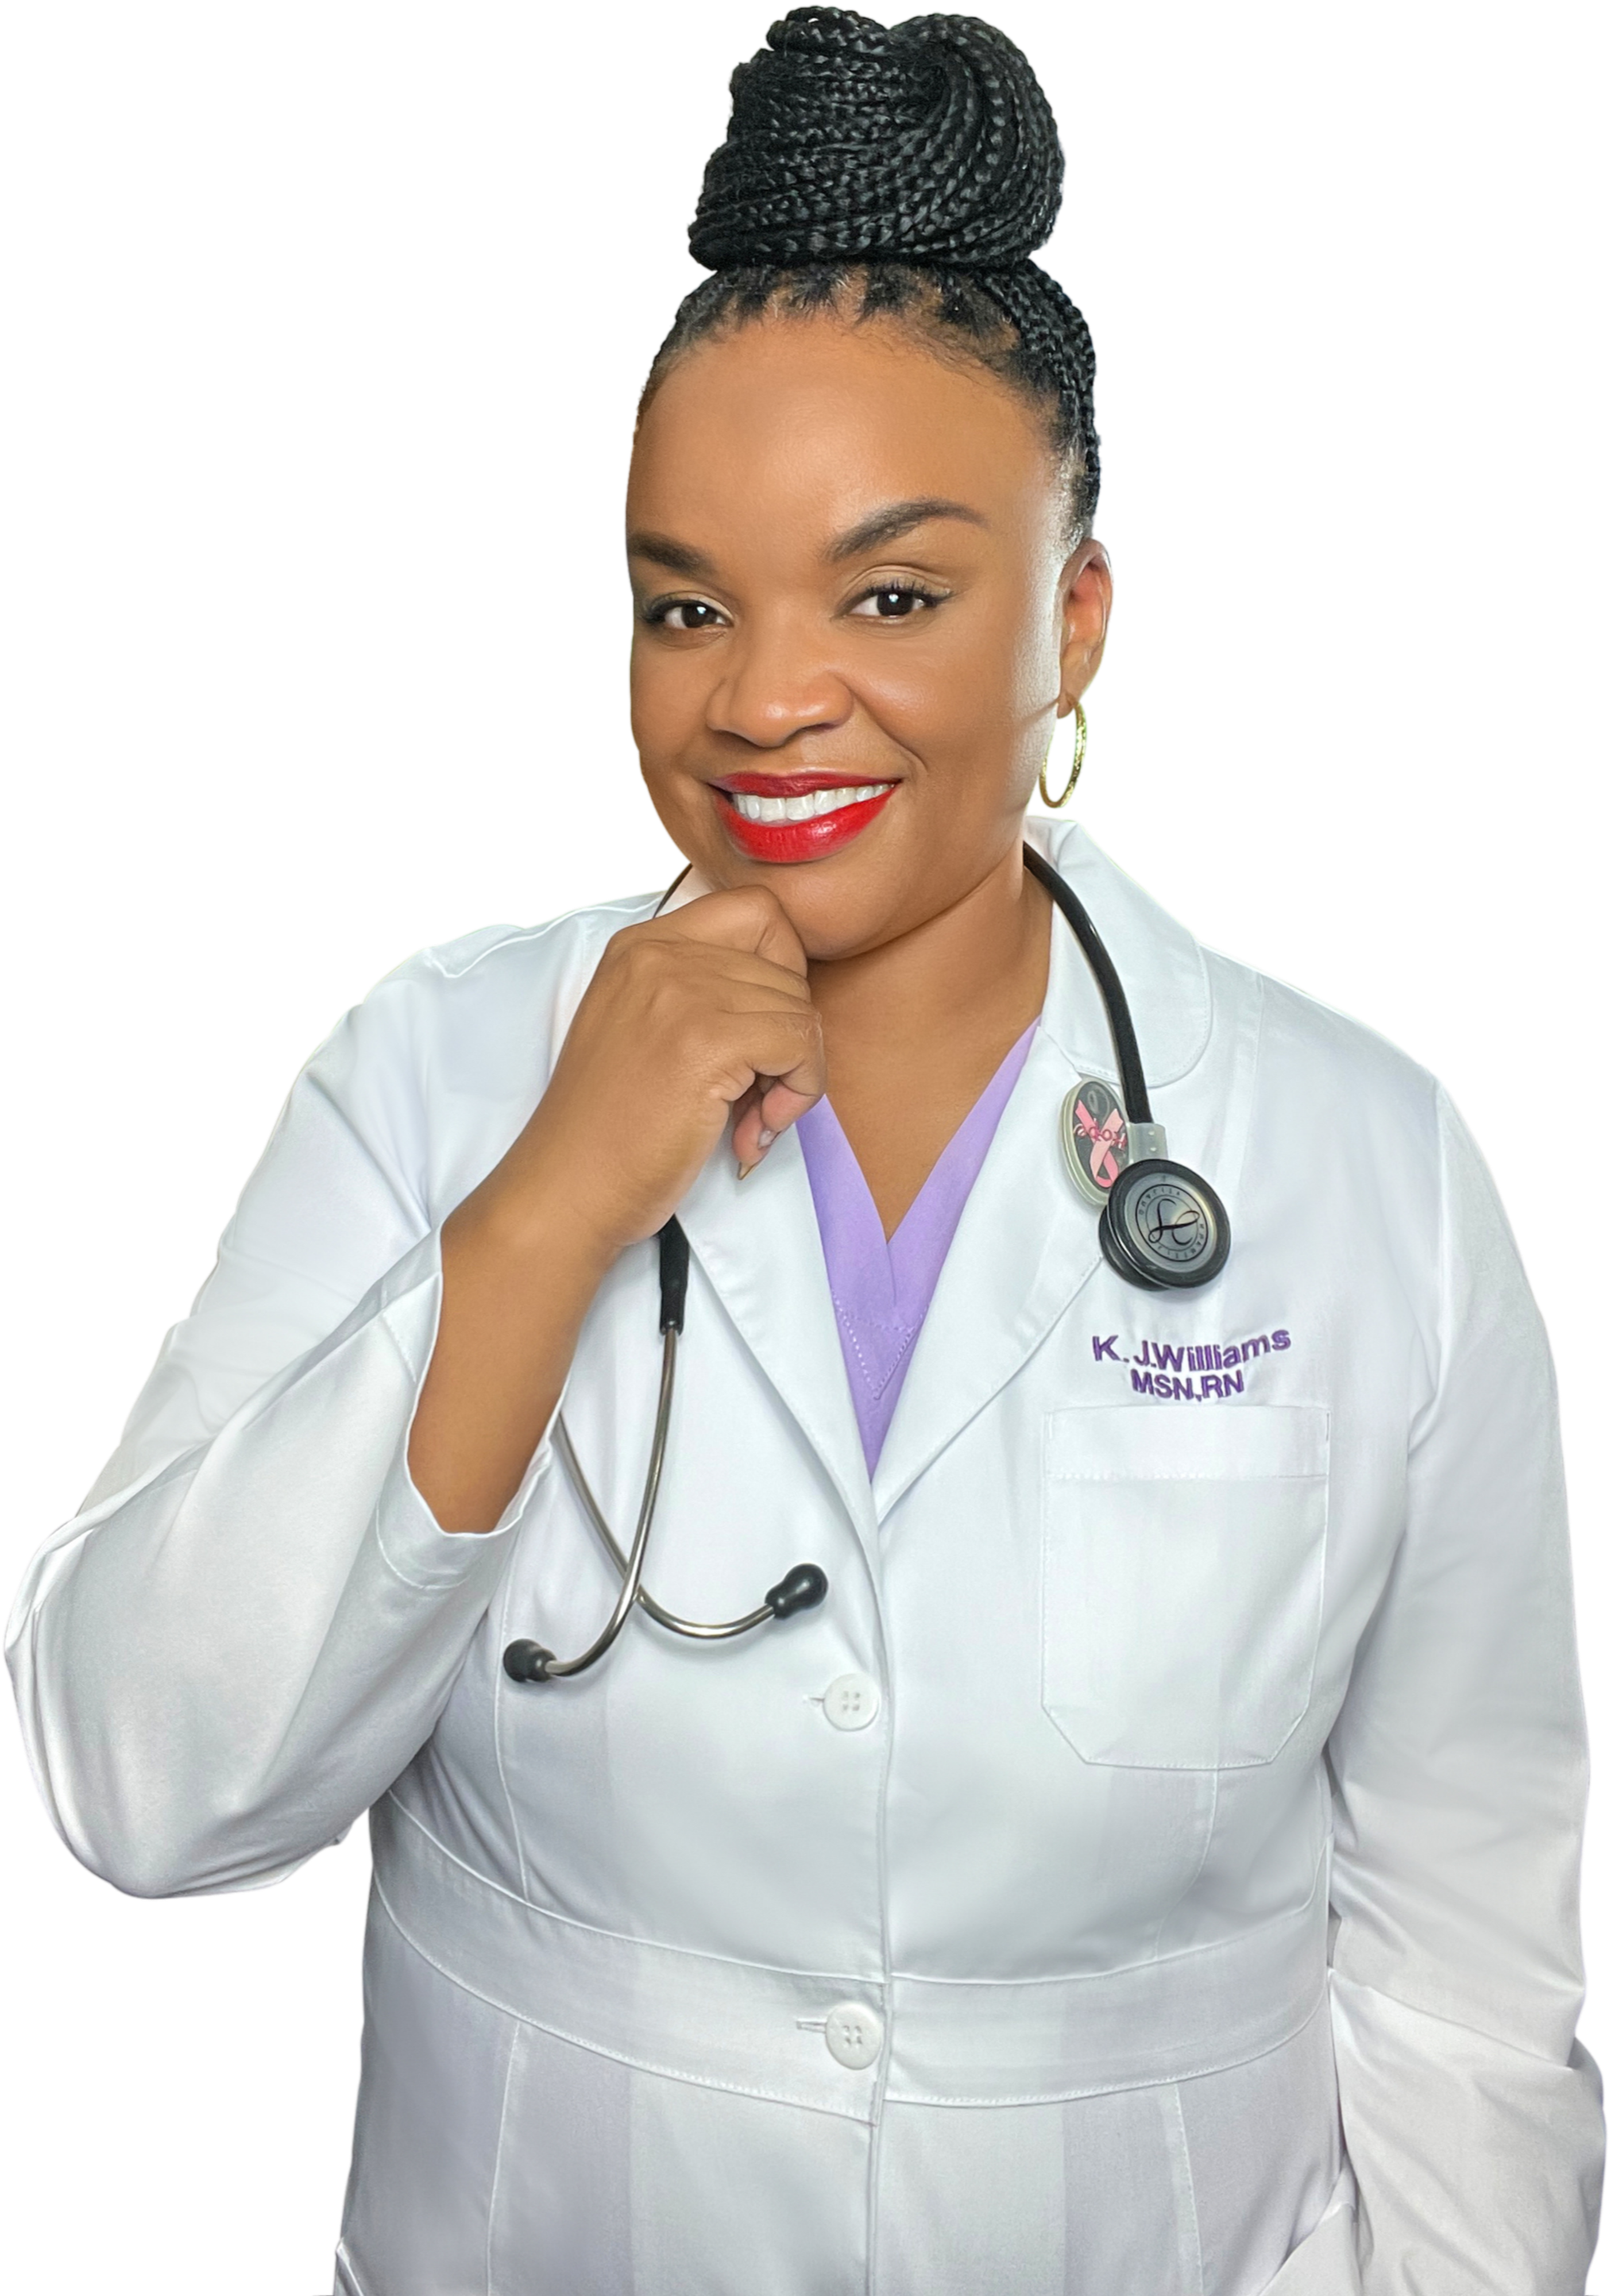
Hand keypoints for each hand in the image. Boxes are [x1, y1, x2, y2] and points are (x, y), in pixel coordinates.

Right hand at [477, 885, 826, 1258]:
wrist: (567, 1189)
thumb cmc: (610, 1129)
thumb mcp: (646, 1029)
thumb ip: (706, 995)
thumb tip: (794, 1000)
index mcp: (641, 945)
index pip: (758, 914)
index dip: (781, 974)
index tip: (759, 1034)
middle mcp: (657, 954)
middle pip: (787, 967)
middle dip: (788, 1039)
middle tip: (752, 1100)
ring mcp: (679, 993)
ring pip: (800, 1010)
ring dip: (794, 1075)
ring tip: (748, 1120)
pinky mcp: (706, 1040)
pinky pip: (800, 1045)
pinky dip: (797, 1094)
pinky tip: (753, 1132)